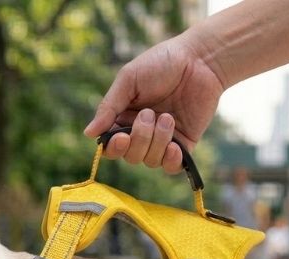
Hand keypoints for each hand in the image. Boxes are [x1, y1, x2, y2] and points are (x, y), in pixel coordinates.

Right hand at [84, 35, 224, 172]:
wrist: (200, 61)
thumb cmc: (162, 63)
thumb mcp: (129, 79)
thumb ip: (109, 107)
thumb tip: (88, 133)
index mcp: (125, 118)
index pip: (112, 146)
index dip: (114, 148)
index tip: (121, 137)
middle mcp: (142, 133)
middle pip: (131, 156)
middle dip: (140, 138)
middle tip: (150, 114)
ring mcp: (163, 141)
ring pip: (150, 161)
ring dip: (158, 140)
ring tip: (168, 117)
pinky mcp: (184, 146)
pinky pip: (171, 167)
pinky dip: (171, 160)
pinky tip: (175, 146)